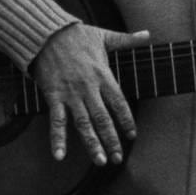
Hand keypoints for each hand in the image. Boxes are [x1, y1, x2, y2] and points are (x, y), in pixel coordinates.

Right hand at [31, 24, 149, 165]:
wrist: (47, 33)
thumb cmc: (77, 35)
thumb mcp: (105, 36)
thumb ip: (127, 40)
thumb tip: (148, 34)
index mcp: (103, 75)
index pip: (119, 103)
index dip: (126, 121)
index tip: (132, 136)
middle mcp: (89, 88)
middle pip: (103, 119)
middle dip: (112, 140)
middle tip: (117, 158)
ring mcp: (71, 94)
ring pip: (83, 124)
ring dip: (92, 144)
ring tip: (100, 161)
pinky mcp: (54, 96)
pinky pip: (56, 121)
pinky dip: (57, 139)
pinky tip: (59, 156)